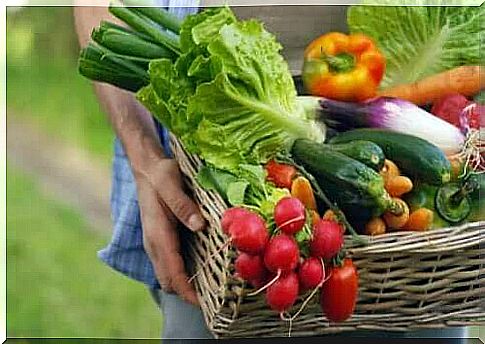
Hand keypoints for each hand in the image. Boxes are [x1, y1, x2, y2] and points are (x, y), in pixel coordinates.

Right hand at [135, 156, 205, 305]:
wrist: (146, 168)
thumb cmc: (160, 174)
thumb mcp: (171, 183)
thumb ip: (183, 205)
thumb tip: (200, 226)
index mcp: (158, 234)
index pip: (172, 273)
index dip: (188, 291)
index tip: (206, 303)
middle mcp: (154, 244)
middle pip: (168, 281)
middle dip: (188, 294)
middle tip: (215, 298)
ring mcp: (155, 243)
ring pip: (168, 275)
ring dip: (185, 286)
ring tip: (211, 289)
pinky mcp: (160, 240)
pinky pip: (170, 265)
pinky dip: (182, 275)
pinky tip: (201, 270)